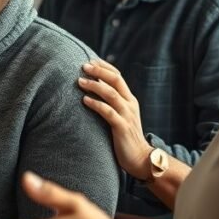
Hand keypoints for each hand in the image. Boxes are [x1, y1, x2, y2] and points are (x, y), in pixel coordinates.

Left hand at [78, 60, 152, 178]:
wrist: (139, 158)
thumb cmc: (125, 137)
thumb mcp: (120, 116)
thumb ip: (111, 103)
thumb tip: (94, 90)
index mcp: (129, 100)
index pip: (118, 76)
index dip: (104, 66)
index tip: (90, 60)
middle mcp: (130, 104)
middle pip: (116, 80)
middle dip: (99, 71)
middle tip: (83, 66)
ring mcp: (127, 115)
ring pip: (111, 94)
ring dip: (94, 85)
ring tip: (79, 81)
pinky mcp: (122, 127)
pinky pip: (108, 112)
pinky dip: (96, 104)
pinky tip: (84, 100)